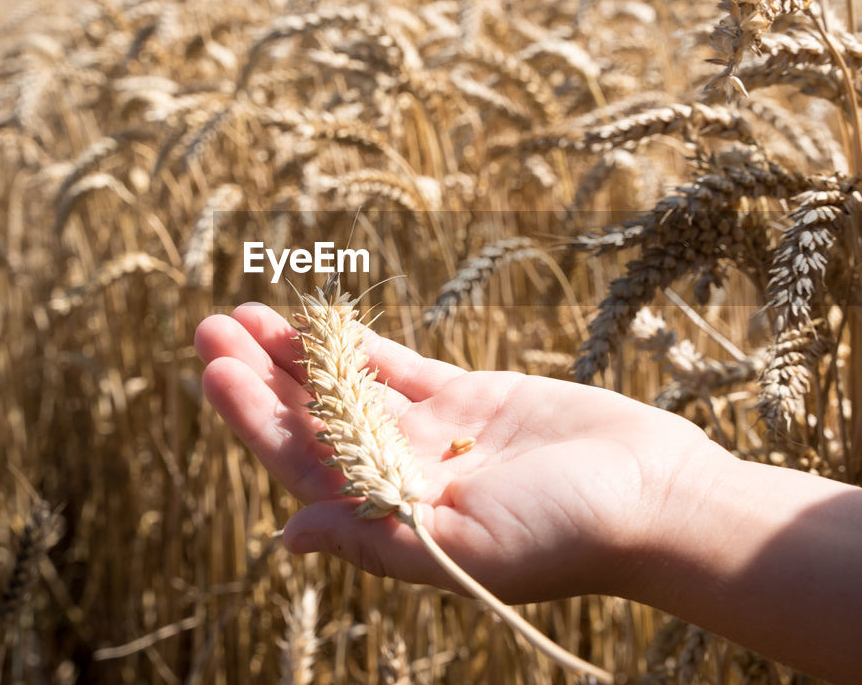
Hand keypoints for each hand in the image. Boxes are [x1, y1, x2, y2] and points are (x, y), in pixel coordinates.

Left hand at [194, 302, 725, 602]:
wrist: (652, 498)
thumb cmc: (566, 535)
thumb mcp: (465, 548)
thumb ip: (373, 537)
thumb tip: (285, 534)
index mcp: (390, 517)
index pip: (301, 465)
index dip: (253, 419)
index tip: (213, 370)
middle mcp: (400, 477)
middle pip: (311, 421)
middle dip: (259, 377)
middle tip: (209, 326)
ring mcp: (432, 434)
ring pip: (345, 387)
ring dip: (296, 354)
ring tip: (245, 313)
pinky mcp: (469, 397)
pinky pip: (398, 366)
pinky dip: (355, 344)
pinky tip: (315, 320)